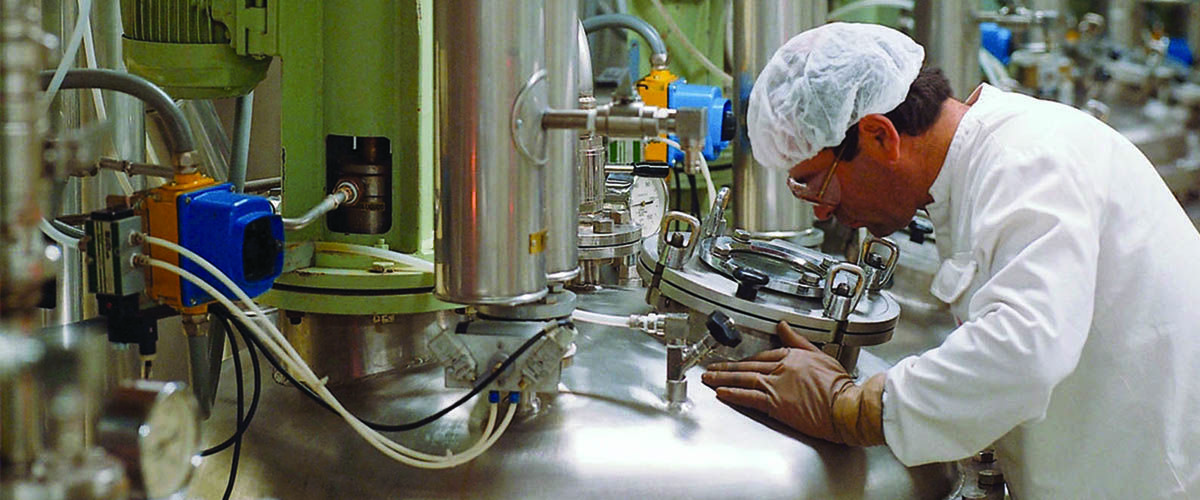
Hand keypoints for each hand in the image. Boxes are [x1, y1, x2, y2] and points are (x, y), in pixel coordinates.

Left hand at [701, 321, 884, 445]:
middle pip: (748, 366)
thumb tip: (784, 326)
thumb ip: (798, 341)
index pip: (764, 355)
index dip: (748, 359)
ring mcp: (776, 385)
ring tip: (709, 378)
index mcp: (792, 356)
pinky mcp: (775, 403)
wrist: (846, 406)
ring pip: (744, 379)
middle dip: (727, 366)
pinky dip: (733, 394)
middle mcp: (781, 368)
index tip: (738, 361)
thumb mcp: (821, 355)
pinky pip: (748, 397)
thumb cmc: (840, 386)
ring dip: (723, 378)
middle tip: (711, 367)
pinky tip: (721, 392)